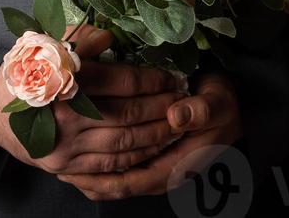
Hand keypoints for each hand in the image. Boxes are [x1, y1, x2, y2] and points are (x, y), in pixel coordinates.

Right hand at [0, 26, 186, 175]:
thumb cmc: (29, 70)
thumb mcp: (50, 43)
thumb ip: (83, 39)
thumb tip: (112, 35)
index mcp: (65, 80)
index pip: (121, 82)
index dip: (152, 80)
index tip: (173, 76)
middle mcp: (67, 116)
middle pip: (127, 116)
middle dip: (161, 108)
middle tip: (183, 99)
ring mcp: (66, 146)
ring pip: (123, 145)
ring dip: (155, 136)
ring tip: (176, 124)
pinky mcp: (65, 167)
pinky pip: (109, 168)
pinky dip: (136, 159)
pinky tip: (153, 148)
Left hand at [56, 71, 241, 199]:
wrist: (233, 108)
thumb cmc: (222, 105)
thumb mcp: (216, 104)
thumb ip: (198, 111)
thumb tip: (175, 116)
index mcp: (176, 166)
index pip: (130, 181)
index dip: (99, 179)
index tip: (71, 169)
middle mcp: (164, 173)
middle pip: (118, 185)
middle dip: (87, 178)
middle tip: (56, 166)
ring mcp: (158, 166)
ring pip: (118, 178)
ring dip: (92, 172)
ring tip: (62, 162)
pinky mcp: (155, 156)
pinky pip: (123, 168)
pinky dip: (102, 164)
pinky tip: (85, 154)